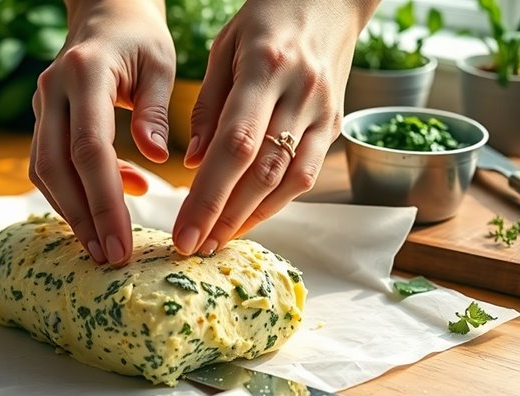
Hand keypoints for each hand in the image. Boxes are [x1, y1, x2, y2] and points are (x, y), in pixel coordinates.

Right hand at [29, 0, 174, 264]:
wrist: (105, 13)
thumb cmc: (140, 38)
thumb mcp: (160, 64)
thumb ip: (156, 110)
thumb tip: (157, 158)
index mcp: (85, 73)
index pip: (88, 148)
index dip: (103, 201)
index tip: (121, 242)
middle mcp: (53, 91)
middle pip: (55, 167)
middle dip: (82, 218)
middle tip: (109, 258)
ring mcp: (41, 106)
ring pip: (43, 171)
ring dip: (72, 213)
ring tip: (105, 244)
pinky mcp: (42, 120)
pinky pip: (48, 165)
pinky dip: (75, 192)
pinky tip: (115, 201)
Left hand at [173, 0, 378, 254]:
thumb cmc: (266, 18)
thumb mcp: (225, 46)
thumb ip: (208, 106)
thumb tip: (195, 165)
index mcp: (266, 67)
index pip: (235, 146)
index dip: (209, 195)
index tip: (184, 230)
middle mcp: (301, 93)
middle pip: (262, 172)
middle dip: (225, 217)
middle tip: (194, 247)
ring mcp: (324, 111)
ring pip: (289, 181)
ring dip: (251, 218)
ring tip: (217, 241)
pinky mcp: (335, 123)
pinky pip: (305, 174)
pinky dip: (276, 202)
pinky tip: (248, 218)